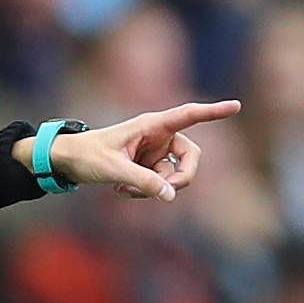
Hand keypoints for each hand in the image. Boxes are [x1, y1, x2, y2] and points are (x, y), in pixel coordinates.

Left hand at [33, 99, 240, 201]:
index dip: (213, 112)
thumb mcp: (113, 170)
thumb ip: (143, 182)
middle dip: (181, 177)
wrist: (67, 161)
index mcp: (151, 125)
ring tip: (127, 192)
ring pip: (174, 175)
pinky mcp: (148, 166)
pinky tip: (122, 192)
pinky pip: (160, 183)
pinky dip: (146, 192)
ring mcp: (154, 152)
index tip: (236, 106)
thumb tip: (170, 196)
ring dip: (156, 188)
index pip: (188, 115)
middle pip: (190, 156)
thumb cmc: (86, 156)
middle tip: (164, 192)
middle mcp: (158, 136)